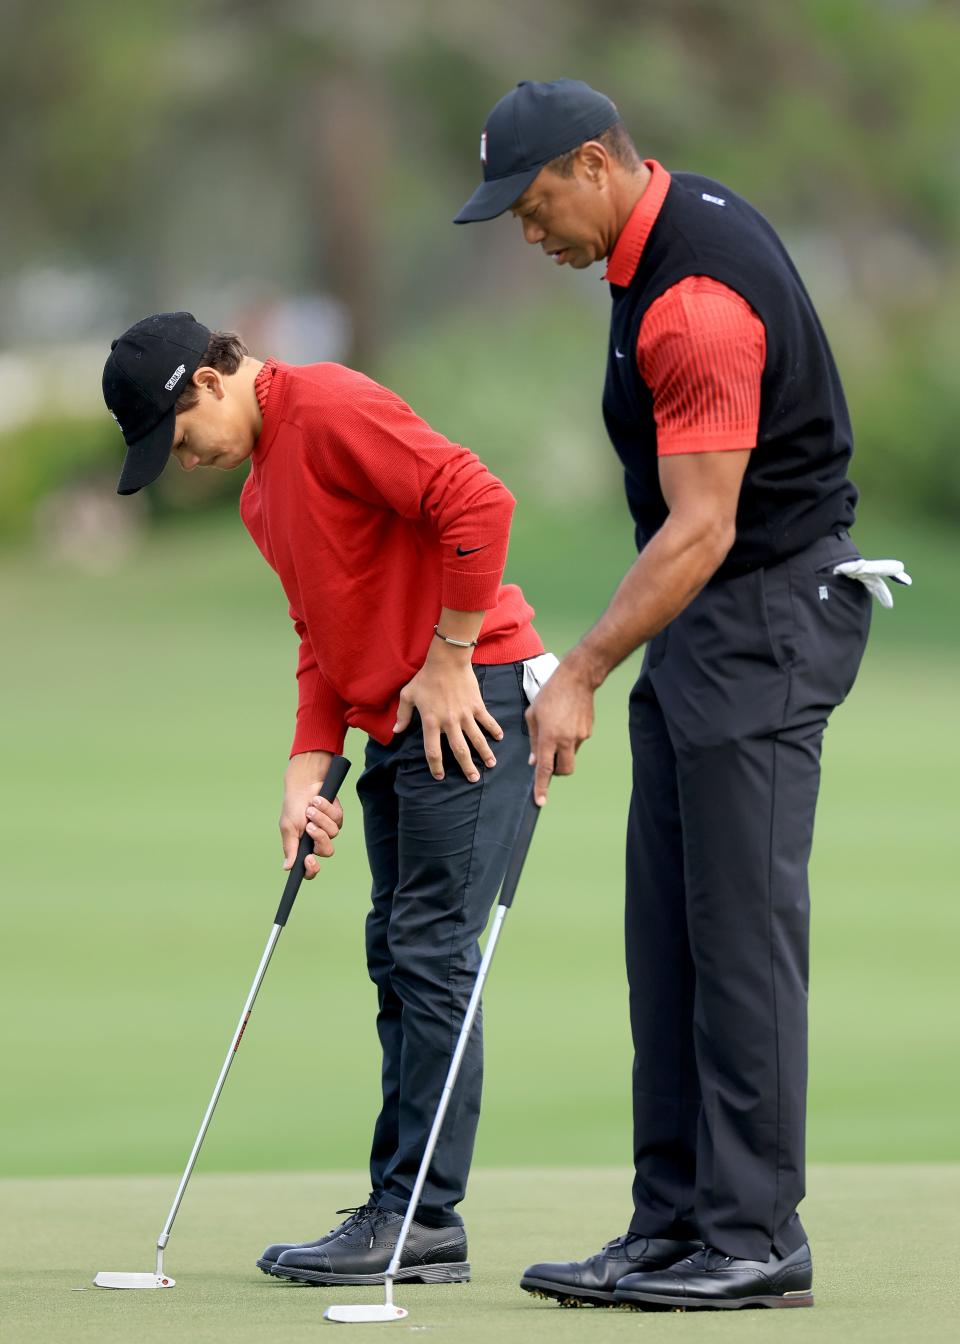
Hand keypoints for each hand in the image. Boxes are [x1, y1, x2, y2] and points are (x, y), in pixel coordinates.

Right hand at [280, 751, 344, 878]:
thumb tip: (287, 867)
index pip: (310, 868)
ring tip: (310, 808)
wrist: (303, 785)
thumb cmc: (293, 807)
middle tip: (310, 826)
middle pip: (327, 851)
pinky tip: (317, 800)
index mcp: (304, 847)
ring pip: (333, 833)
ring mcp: (329, 829)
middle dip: (320, 837)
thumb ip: (290, 848)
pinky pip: (338, 818)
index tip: (309, 859)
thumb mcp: (288, 828)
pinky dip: (326, 808)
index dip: (312, 869)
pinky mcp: (337, 817)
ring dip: (320, 819)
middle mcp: (318, 840)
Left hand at [394, 645, 502, 781]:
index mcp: (431, 722)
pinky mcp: (477, 705)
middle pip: (459, 750)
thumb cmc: (426, 678)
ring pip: (476, 739)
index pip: (433, 751)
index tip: (439, 776)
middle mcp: (449, 722)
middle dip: (467, 767)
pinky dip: (494, 729)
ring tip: (491, 765)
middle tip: (473, 779)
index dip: (435, 766)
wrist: (447, 660)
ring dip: (484, 753)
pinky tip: (499, 738)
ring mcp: (465, 714)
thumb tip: (396, 731)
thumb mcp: (408, 695)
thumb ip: (403, 715)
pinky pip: (487, 720)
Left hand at [525, 655, 595, 804]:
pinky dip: (569, 739)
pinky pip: (577, 743)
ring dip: (562, 751)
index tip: (540, 802)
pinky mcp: (588, 731)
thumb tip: (533, 761)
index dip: (541, 787)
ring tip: (557, 728)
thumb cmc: (550, 694)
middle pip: (564, 770)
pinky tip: (566, 721)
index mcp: (549, 737)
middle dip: (557, 771)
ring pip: (570, 755)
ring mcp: (580, 737)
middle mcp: (566, 740)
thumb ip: (533, 740)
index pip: (544, 768)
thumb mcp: (532, 715)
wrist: (577, 679)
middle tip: (549, 759)